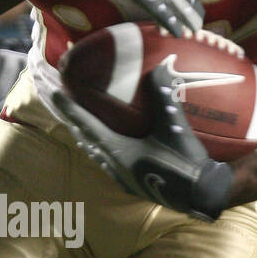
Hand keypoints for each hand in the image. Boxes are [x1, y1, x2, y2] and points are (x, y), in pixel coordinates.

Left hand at [51, 63, 232, 221]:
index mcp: (121, 152)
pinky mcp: (133, 185)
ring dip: (85, 138)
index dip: (71, 110)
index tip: (55, 95)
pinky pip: (107, 165)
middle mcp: (116, 167)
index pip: (89, 126)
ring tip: (77, 126)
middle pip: (87, 140)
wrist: (201, 193)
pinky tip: (104, 149)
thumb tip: (161, 64)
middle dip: (73, 122)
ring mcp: (124, 179)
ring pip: (96, 155)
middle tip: (62, 106)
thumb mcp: (175, 126)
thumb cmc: (186, 161)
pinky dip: (99, 152)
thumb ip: (164, 96)